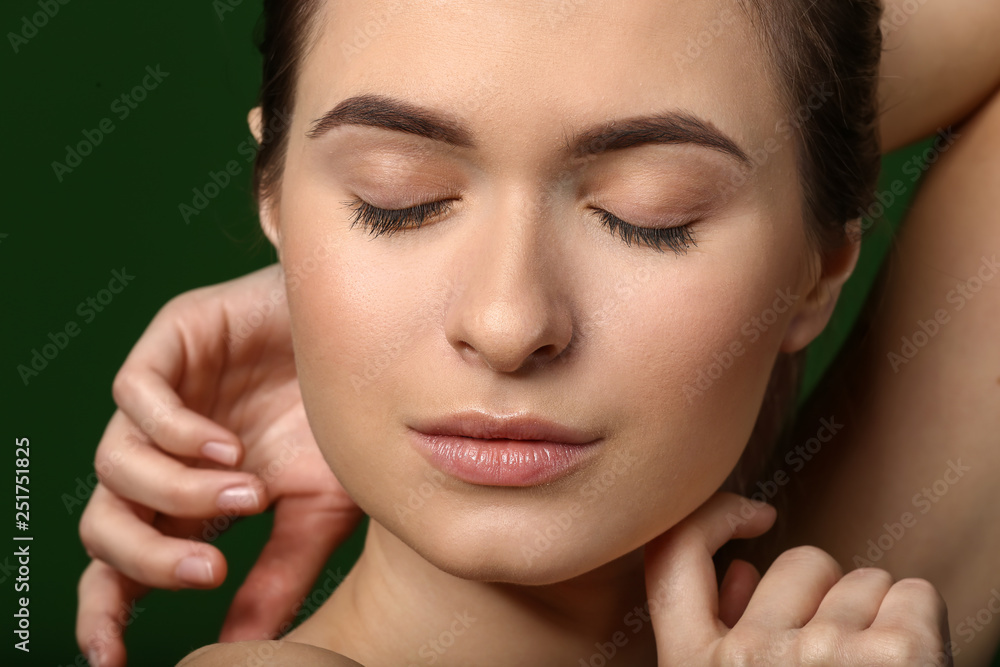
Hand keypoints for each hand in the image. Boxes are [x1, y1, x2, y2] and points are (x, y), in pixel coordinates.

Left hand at [76, 264, 362, 666]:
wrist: (372, 337)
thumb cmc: (344, 420)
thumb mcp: (317, 509)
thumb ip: (276, 574)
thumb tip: (240, 648)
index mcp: (191, 498)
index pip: (122, 562)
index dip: (105, 610)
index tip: (111, 658)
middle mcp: (164, 454)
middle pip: (103, 523)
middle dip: (144, 559)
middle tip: (209, 571)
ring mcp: (163, 397)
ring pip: (113, 464)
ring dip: (180, 493)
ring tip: (252, 490)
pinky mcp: (170, 343)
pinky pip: (136, 397)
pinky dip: (176, 434)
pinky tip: (229, 445)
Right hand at [644, 492, 951, 665]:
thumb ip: (718, 635)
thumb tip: (740, 569)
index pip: (672, 554)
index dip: (715, 516)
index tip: (758, 514)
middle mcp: (745, 659)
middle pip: (800, 562)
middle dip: (828, 595)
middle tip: (842, 662)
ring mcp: (819, 656)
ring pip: (862, 580)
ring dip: (876, 618)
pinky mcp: (897, 657)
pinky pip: (914, 594)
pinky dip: (921, 624)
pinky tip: (912, 666)